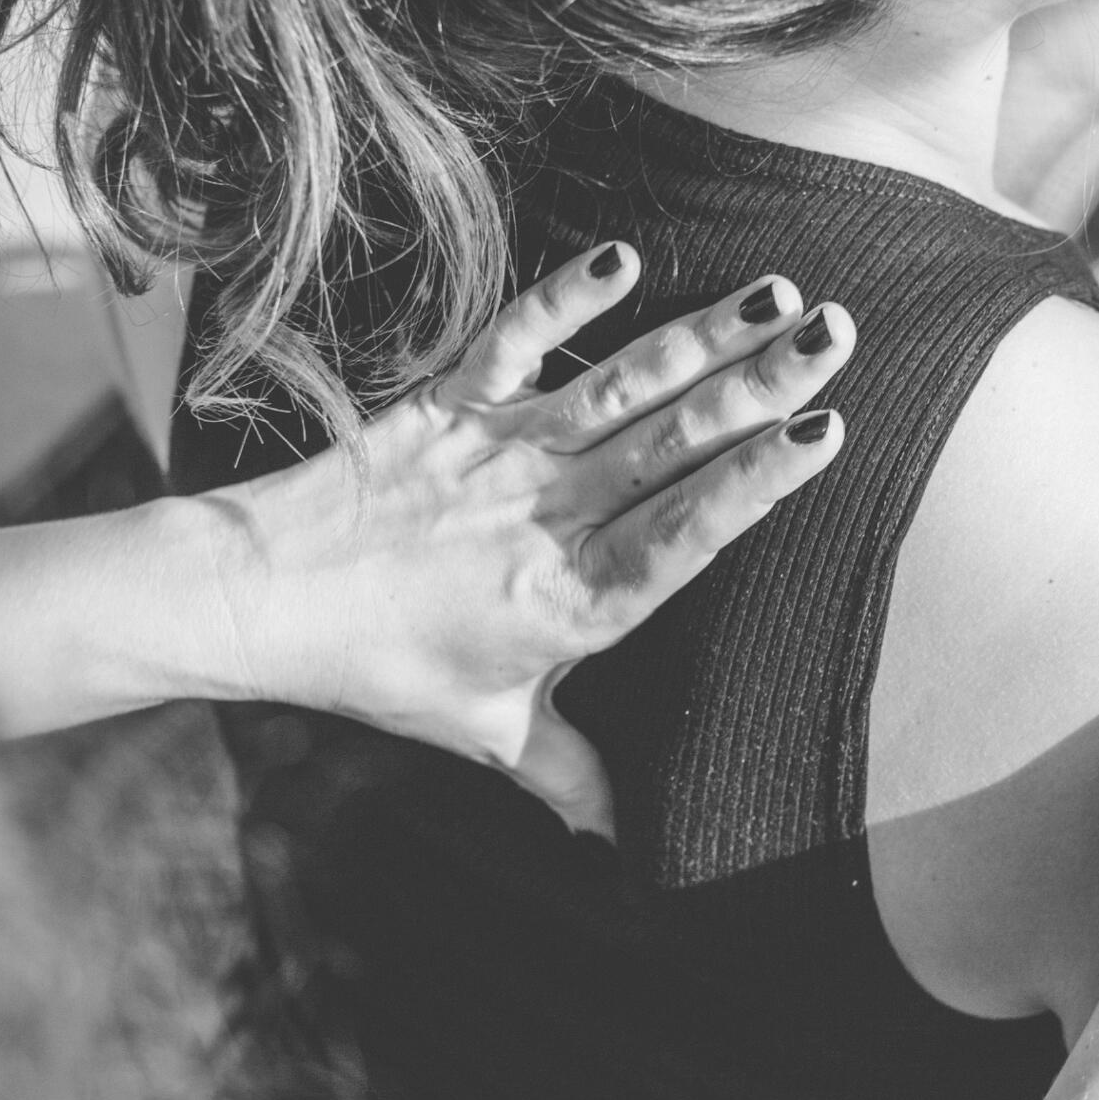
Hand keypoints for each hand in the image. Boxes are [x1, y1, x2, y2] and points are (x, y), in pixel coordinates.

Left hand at [205, 247, 853, 833]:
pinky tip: (627, 255)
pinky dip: (568, 296)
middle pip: (673, 441)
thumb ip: (568, 774)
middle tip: (840, 336)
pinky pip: (517, 339)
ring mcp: (500, 453)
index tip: (826, 430)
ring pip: (621, 386)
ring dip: (703, 336)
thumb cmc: (377, 669)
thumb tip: (622, 844)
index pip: (686, 530)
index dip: (760, 478)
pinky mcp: (450, 405)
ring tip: (779, 296)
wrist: (258, 601)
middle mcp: (548, 518)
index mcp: (572, 602)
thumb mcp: (484, 732)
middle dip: (762, 384)